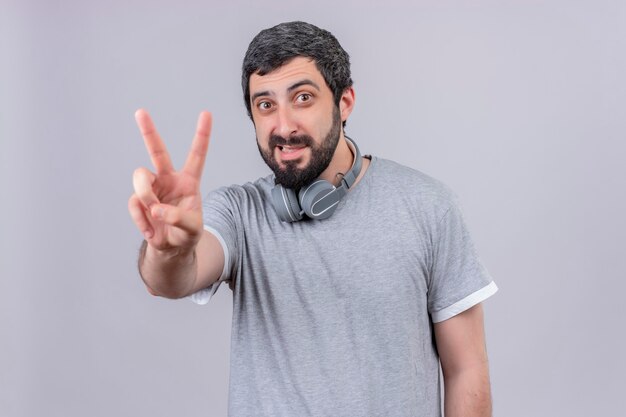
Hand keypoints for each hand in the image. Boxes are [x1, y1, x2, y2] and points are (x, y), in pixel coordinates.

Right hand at [128, 109, 211, 254]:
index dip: (202, 135)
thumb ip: (179, 219)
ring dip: (146, 196)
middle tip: (140, 112)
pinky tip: (151, 231)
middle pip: (157, 151)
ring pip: (140, 178)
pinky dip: (141, 219)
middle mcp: (168, 179)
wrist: (170, 248)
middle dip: (148, 131)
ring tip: (156, 215)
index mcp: (189, 181)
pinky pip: (134, 203)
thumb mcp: (192, 229)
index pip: (197, 155)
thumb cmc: (186, 233)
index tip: (206, 113)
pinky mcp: (138, 200)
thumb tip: (156, 209)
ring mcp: (152, 188)